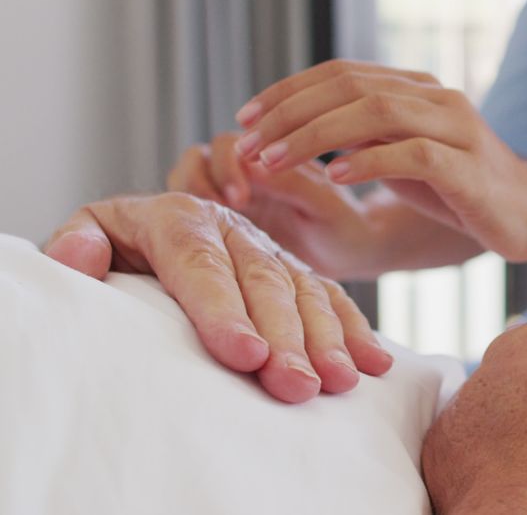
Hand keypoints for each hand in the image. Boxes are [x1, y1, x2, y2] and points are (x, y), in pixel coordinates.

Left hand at [43, 193, 392, 402]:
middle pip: (263, 283)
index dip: (224, 310)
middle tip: (295, 385)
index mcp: (180, 216)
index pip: (201, 265)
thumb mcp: (93, 230)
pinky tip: (373, 363)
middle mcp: (234, 229)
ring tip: (338, 380)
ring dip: (327, 339)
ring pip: (305, 291)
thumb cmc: (122, 242)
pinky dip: (356, 330)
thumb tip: (77, 258)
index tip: (244, 353)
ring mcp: (272, 250)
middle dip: (285, 337)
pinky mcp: (298, 270)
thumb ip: (78, 242)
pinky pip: (332, 296)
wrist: (162, 228)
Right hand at [167, 132, 377, 279]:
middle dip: (206, 179)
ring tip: (219, 218)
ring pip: (192, 175)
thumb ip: (292, 183)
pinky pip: (194, 204)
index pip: (229, 144)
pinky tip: (215, 234)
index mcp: (273, 155)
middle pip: (204, 155)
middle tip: (231, 209)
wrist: (354, 253)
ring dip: (196, 192)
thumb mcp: (326, 205)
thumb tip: (253, 164)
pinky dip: (194, 212)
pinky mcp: (227, 217)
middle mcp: (249, 169)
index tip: (242, 197)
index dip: (228, 165)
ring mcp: (236, 191)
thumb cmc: (347, 226)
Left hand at [230, 60, 526, 261]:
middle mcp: (435, 96)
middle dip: (289, 113)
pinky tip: (335, 177)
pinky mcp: (469, 166)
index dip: (286, 91)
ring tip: (274, 160)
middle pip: (349, 85)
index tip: (244, 119)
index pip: (340, 73)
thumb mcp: (405, 158)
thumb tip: (297, 134)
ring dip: (315, 135)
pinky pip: (413, 153)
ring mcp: (456, 127)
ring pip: (375, 111)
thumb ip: (365, 139)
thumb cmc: (463, 191)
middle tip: (246, 143)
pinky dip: (369, 161)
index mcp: (416, 88)